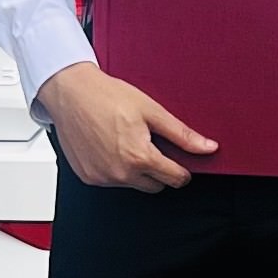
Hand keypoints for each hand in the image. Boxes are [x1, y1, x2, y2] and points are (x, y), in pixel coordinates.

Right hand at [38, 62, 217, 190]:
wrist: (70, 92)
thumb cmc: (107, 96)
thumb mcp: (151, 111)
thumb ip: (181, 134)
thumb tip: (207, 148)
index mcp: (139, 157)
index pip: (175, 179)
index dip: (183, 169)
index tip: (181, 160)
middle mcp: (119, 173)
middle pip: (156, 186)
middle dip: (159, 169)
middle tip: (151, 144)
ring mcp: (101, 178)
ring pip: (133, 184)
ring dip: (137, 170)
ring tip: (127, 140)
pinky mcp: (88, 177)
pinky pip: (112, 181)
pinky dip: (116, 169)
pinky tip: (111, 146)